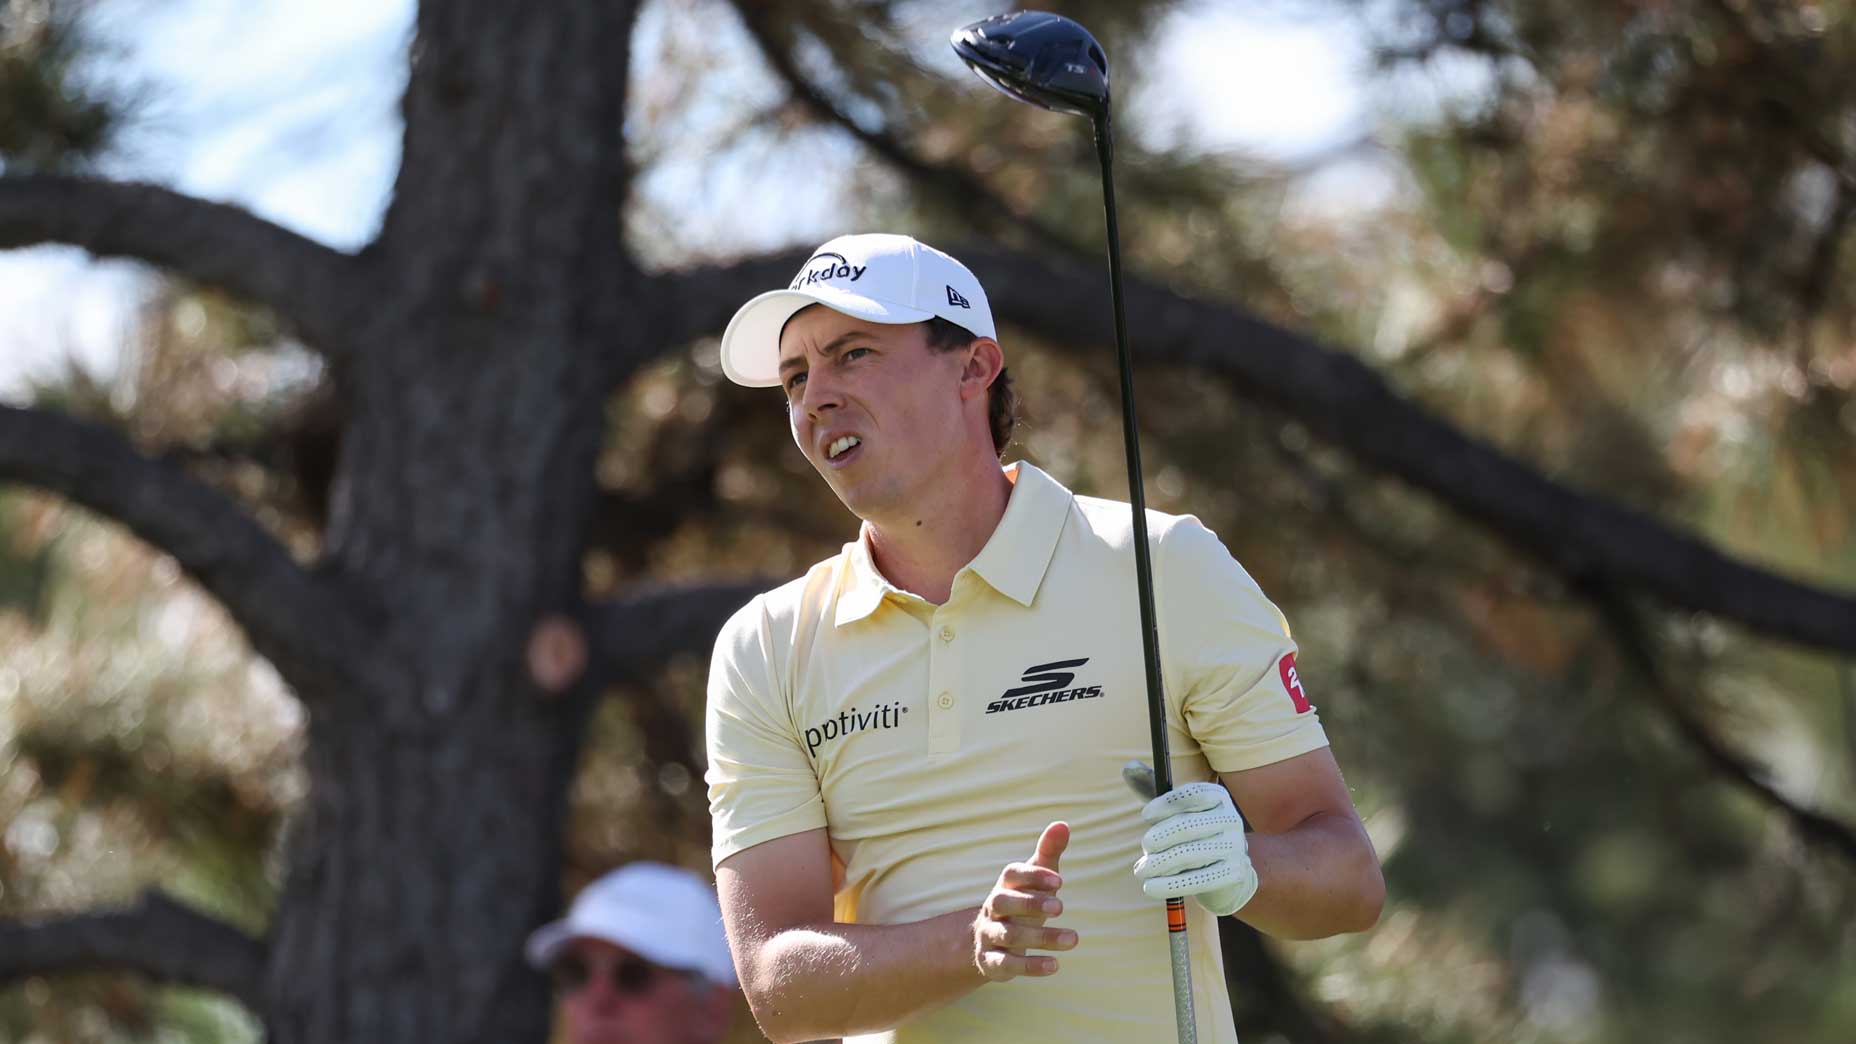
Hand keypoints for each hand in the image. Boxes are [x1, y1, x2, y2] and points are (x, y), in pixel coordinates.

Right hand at [972, 822, 1077, 980]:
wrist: (989, 941)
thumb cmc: (1021, 903)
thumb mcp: (1035, 879)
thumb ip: (1048, 853)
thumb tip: (1063, 824)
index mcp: (1004, 886)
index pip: (1011, 875)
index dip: (1033, 876)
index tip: (1059, 881)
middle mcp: (992, 909)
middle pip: (1002, 903)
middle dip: (1030, 904)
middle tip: (1061, 906)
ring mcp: (990, 936)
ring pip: (1009, 935)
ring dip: (1041, 937)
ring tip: (1073, 939)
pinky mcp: (992, 962)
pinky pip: (1007, 965)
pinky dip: (1031, 966)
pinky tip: (1055, 965)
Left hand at [1132, 782, 1257, 916]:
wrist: (1229, 871)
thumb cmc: (1194, 834)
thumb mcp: (1176, 809)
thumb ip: (1152, 788)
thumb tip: (1128, 767)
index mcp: (1218, 797)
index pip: (1193, 794)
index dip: (1167, 803)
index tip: (1145, 815)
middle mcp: (1231, 819)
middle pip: (1188, 825)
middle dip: (1160, 837)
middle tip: (1144, 847)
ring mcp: (1234, 847)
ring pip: (1189, 854)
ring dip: (1159, 863)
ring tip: (1141, 870)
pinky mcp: (1233, 874)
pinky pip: (1197, 879)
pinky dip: (1170, 884)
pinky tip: (1150, 887)